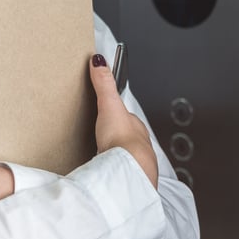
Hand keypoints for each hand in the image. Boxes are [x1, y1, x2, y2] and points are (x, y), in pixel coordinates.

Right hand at [90, 54, 157, 187]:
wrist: (129, 171)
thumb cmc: (122, 140)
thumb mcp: (109, 105)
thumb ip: (104, 84)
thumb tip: (98, 60)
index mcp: (137, 127)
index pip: (127, 117)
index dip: (116, 115)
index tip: (107, 115)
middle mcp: (140, 145)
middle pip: (127, 137)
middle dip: (115, 137)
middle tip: (100, 136)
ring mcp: (135, 163)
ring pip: (125, 156)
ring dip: (115, 156)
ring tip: (101, 156)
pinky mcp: (128, 178)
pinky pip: (120, 172)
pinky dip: (113, 170)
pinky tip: (105, 172)